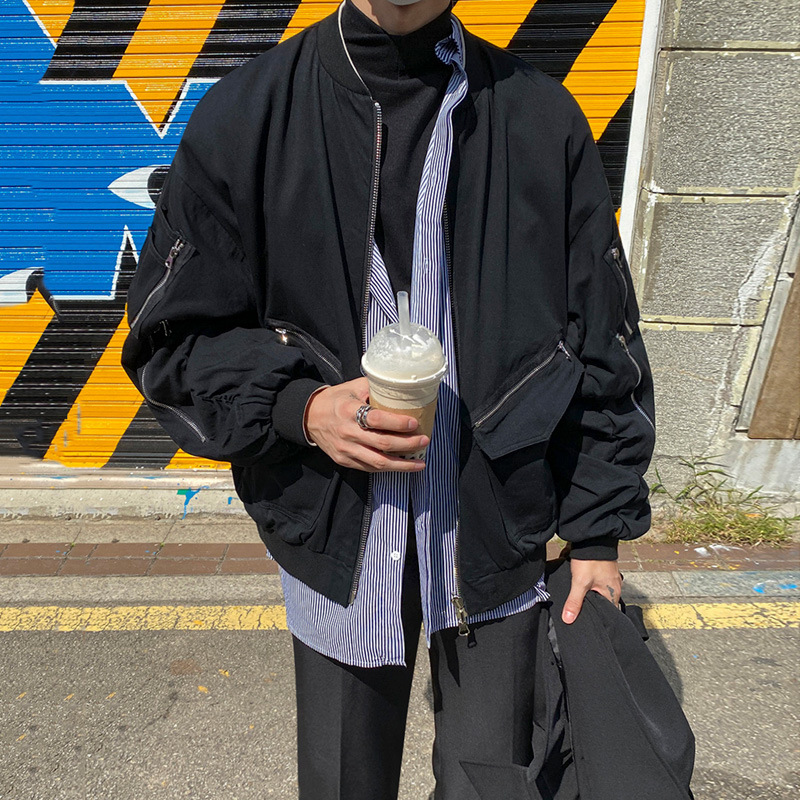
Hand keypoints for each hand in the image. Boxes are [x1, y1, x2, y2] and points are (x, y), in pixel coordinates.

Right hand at [305, 377, 428, 472]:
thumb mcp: (353, 387)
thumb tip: (402, 389)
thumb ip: (376, 388)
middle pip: (382, 444)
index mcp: (349, 411)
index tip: (414, 423)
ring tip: (419, 462)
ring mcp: (345, 450)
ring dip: (401, 465)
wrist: (309, 416)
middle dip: (407, 445)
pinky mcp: (344, 461)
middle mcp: (347, 433)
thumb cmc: (336, 399)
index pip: (376, 420)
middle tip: (424, 441)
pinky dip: (387, 468)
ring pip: (378, 462)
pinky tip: (401, 466)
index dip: (397, 423)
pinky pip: (369, 468)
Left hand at [562, 558, 622, 623]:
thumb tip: (568, 620)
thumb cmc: (591, 560)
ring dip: (589, 595)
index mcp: (613, 593)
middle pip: (603, 603)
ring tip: (578, 600)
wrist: (592, 537)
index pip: (609, 613)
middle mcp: (613, 586)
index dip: (599, 619)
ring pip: (598, 592)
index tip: (589, 624)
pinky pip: (594, 582)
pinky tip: (579, 586)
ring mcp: (608, 577)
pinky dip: (587, 585)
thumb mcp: (580, 582)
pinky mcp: (601, 570)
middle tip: (579, 614)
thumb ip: (575, 602)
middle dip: (591, 607)